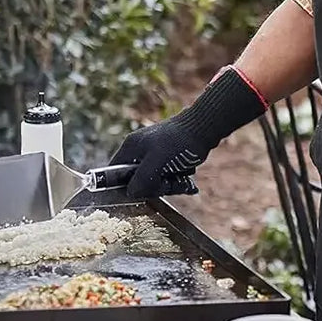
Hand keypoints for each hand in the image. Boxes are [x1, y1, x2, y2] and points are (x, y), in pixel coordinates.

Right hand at [108, 66, 266, 198]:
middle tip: (170, 181)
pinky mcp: (170, 157)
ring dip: (171, 183)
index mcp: (131, 148)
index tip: (143, 191)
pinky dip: (179, 178)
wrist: (205, 127)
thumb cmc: (179, 142)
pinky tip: (189, 173)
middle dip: (157, 185)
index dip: (127, 186)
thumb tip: (131, 194)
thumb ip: (141, 179)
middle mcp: (140, 150)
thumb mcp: (156, 162)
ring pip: (157, 180)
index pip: (116, 173)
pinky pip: (169, 176)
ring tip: (183, 175)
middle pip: (139, 180)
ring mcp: (156, 153)